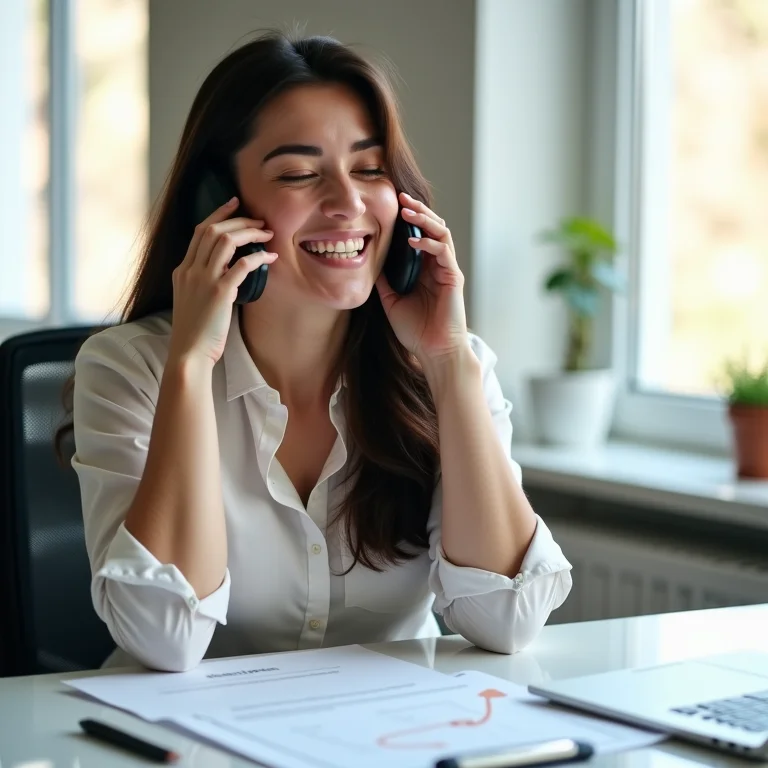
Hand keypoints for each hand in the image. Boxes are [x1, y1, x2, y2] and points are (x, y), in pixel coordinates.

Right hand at [168, 196, 276, 366]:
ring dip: (249, 233)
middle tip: (259, 221)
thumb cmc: (196, 332)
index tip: (235, 203)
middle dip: (239, 221)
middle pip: (213, 231)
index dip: (219, 215)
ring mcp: (203, 279)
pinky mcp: (219, 292)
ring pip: (226, 241)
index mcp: (182, 270)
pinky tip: (270, 258)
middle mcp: (190, 270)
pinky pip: (241, 265)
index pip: (199, 232)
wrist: (189, 353)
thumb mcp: (192, 300)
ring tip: (266, 234)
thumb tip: (230, 272)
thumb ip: (204, 282)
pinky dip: (258, 257)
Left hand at [376, 192, 468, 364]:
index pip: (419, 234)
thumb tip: (369, 264)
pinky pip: (443, 252)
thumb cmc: (416, 331)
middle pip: (433, 227)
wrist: (434, 352)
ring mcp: (447, 270)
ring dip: (425, 219)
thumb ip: (384, 281)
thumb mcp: (391, 302)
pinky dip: (429, 243)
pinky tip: (412, 240)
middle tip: (401, 196)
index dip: (408, 218)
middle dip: (418, 210)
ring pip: (441, 233)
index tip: (392, 204)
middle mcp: (438, 266)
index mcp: (425, 269)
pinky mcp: (453, 278)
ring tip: (407, 210)